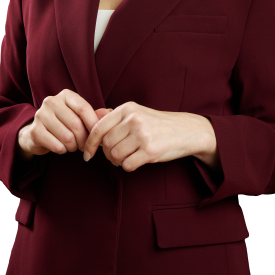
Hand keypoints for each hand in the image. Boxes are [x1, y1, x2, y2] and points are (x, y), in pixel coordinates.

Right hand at [17, 88, 112, 160]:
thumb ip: (95, 115)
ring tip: (72, 146)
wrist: (38, 134)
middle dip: (84, 139)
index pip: (84, 108)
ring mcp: (41, 115)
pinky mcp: (34, 131)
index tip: (98, 136)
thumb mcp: (79, 117)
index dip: (93, 124)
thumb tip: (110, 113)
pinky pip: (56, 145)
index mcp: (65, 95)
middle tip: (84, 145)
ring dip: (73, 146)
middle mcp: (51, 101)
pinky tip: (61, 148)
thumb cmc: (64, 124)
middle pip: (76, 124)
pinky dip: (63, 150)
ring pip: (67, 136)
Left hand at [82, 102, 214, 171]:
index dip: (90, 143)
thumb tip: (93, 115)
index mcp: (127, 108)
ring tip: (128, 156)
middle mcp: (133, 119)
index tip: (87, 154)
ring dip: (118, 161)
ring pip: (115, 155)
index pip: (98, 127)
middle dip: (108, 153)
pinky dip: (129, 166)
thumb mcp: (137, 113)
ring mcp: (142, 135)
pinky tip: (136, 161)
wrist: (187, 130)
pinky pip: (127, 165)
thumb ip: (114, 116)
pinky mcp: (150, 151)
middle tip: (118, 154)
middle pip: (106, 144)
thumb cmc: (158, 123)